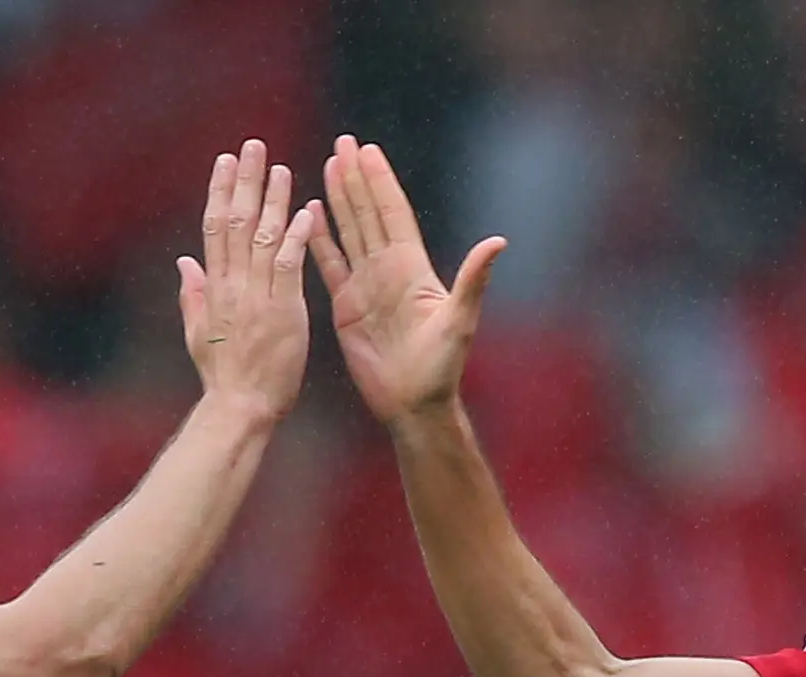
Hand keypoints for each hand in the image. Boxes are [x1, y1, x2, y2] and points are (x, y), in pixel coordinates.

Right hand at [178, 139, 317, 423]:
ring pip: (262, 236)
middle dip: (244, 181)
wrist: (238, 408)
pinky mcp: (282, 310)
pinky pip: (288, 266)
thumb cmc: (222, 377)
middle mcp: (232, 284)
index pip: (214, 228)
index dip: (220, 190)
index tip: (225, 161)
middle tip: (252, 146)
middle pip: (235, 221)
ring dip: (272, 199)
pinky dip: (297, 237)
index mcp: (214, 287)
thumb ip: (192, 294)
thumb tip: (183, 263)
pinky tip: (308, 211)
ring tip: (280, 167)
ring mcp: (257, 296)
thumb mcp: (197, 333)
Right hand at [308, 133, 504, 431]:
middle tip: (343, 142)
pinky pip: (331, 266)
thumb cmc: (442, 368)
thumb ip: (473, 279)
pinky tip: (309, 217)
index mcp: (411, 267)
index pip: (392, 214)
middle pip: (368, 213)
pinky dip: (319, 241)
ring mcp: (366, 286)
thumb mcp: (459, 321)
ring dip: (339, 200)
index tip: (368, 150)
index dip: (380, 182)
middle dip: (356, 178)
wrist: (414, 404)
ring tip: (328, 166)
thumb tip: (497, 242)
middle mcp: (388, 270)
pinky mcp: (347, 308)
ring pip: (349, 232)